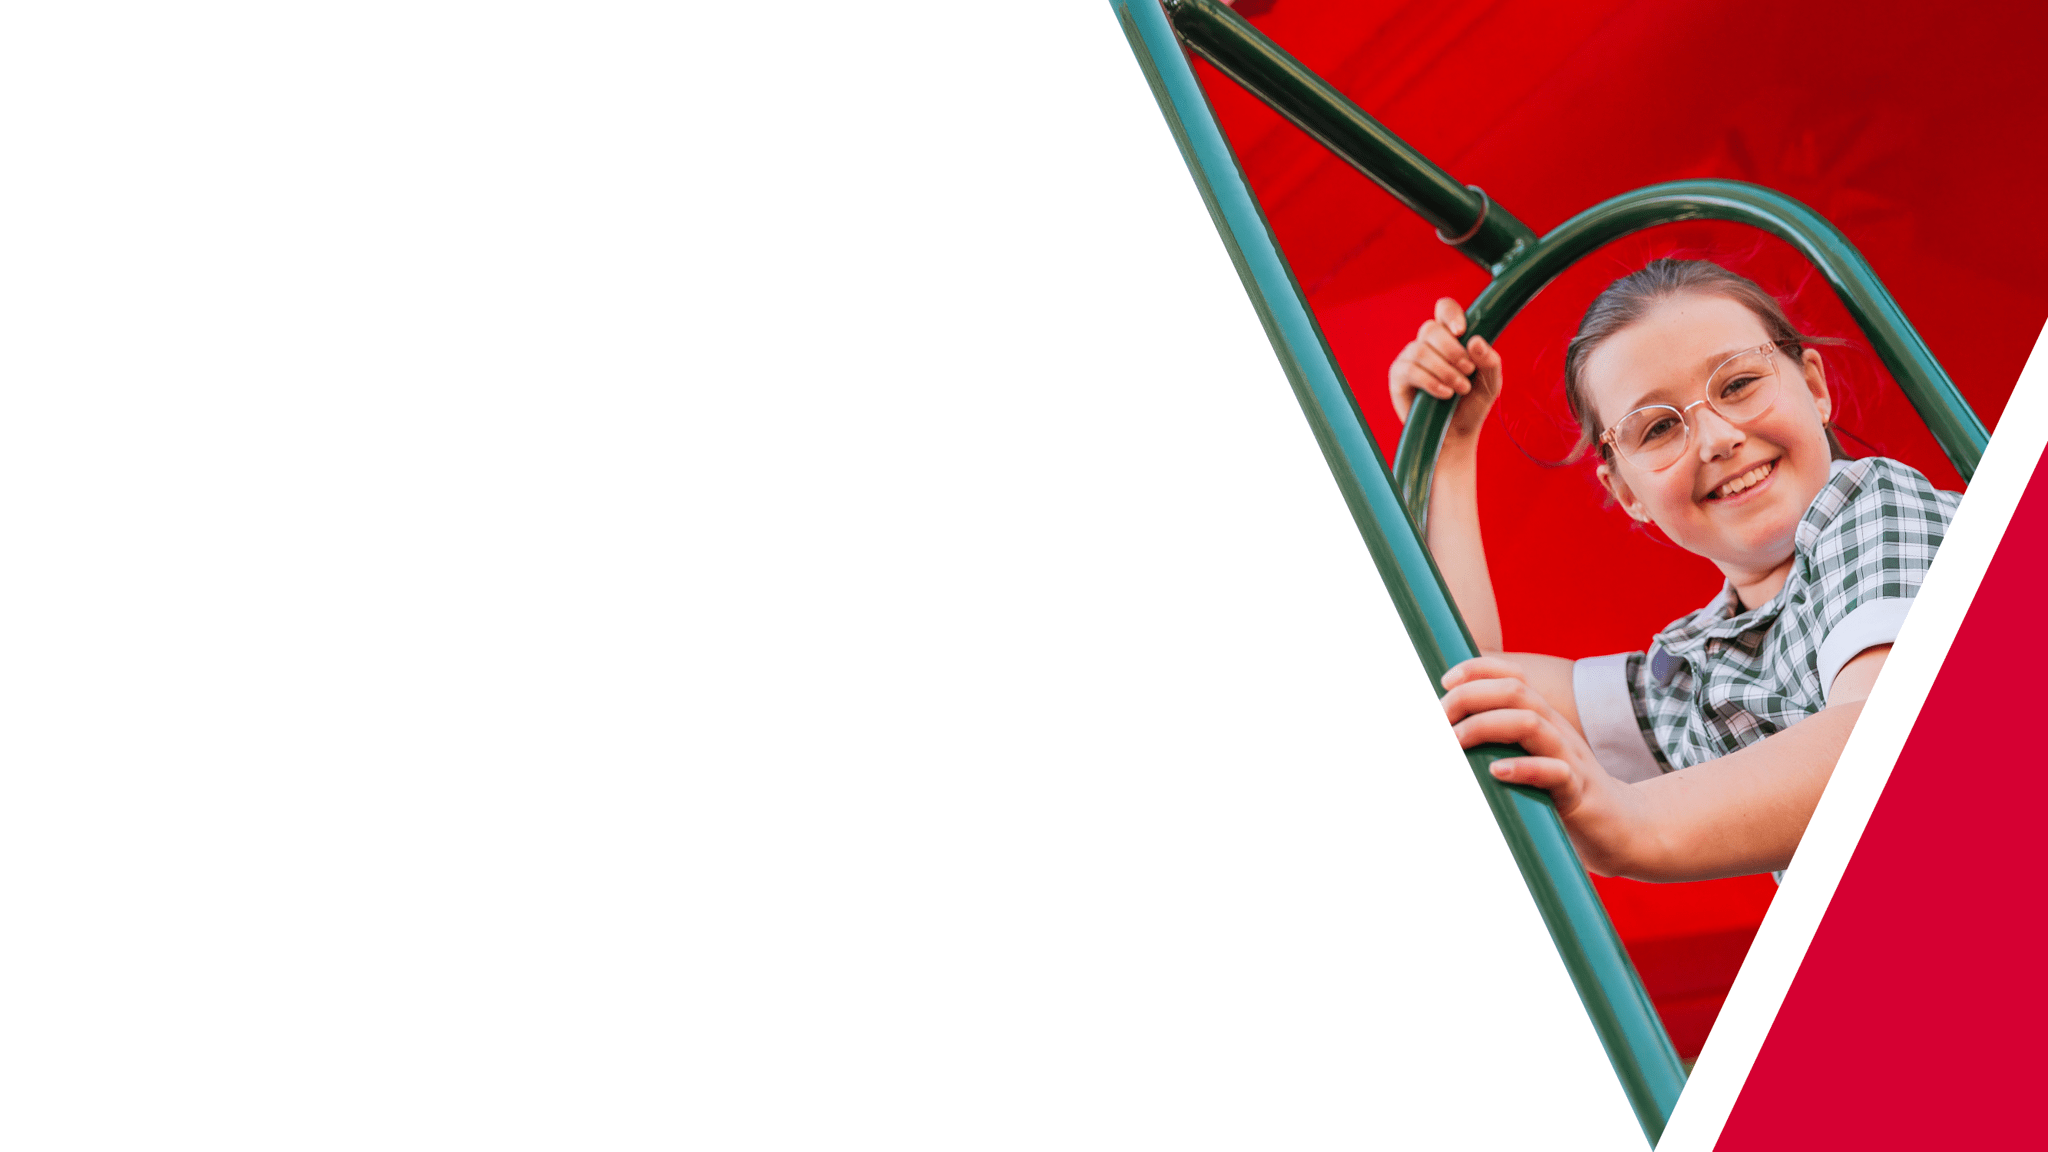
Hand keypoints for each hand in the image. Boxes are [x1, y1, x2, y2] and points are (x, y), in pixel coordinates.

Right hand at [1388, 297, 1502, 442]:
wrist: (1457, 435)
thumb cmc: (1472, 405)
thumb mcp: (1491, 382)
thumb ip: (1490, 361)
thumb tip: (1475, 341)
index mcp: (1449, 338)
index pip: (1443, 309)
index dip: (1450, 313)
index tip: (1462, 331)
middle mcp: (1427, 345)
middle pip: (1430, 329)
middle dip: (1453, 350)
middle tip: (1468, 370)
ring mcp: (1409, 360)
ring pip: (1421, 350)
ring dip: (1445, 370)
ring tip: (1460, 388)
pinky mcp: (1398, 379)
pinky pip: (1410, 370)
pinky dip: (1431, 382)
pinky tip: (1444, 394)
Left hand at [1440, 656, 1645, 876]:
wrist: (1625, 828)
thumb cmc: (1564, 794)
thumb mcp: (1531, 759)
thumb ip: (1500, 744)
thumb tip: (1448, 740)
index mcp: (1543, 719)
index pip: (1513, 676)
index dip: (1478, 670)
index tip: (1444, 681)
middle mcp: (1556, 730)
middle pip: (1515, 692)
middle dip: (1470, 698)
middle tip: (1438, 721)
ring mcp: (1569, 759)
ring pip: (1532, 724)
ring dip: (1486, 727)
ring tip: (1455, 742)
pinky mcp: (1579, 793)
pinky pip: (1556, 773)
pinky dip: (1524, 769)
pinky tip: (1496, 772)